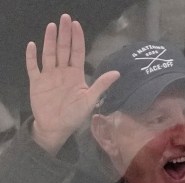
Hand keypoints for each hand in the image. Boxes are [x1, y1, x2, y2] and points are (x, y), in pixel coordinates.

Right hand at [26, 14, 118, 154]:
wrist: (56, 128)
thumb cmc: (74, 115)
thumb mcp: (90, 100)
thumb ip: (101, 85)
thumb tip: (117, 73)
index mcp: (76, 74)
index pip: (77, 52)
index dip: (77, 39)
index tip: (77, 25)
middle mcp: (62, 72)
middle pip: (63, 49)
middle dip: (64, 34)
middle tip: (65, 18)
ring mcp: (48, 75)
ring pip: (49, 54)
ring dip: (49, 40)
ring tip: (51, 26)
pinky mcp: (36, 82)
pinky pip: (33, 67)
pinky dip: (31, 57)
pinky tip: (32, 45)